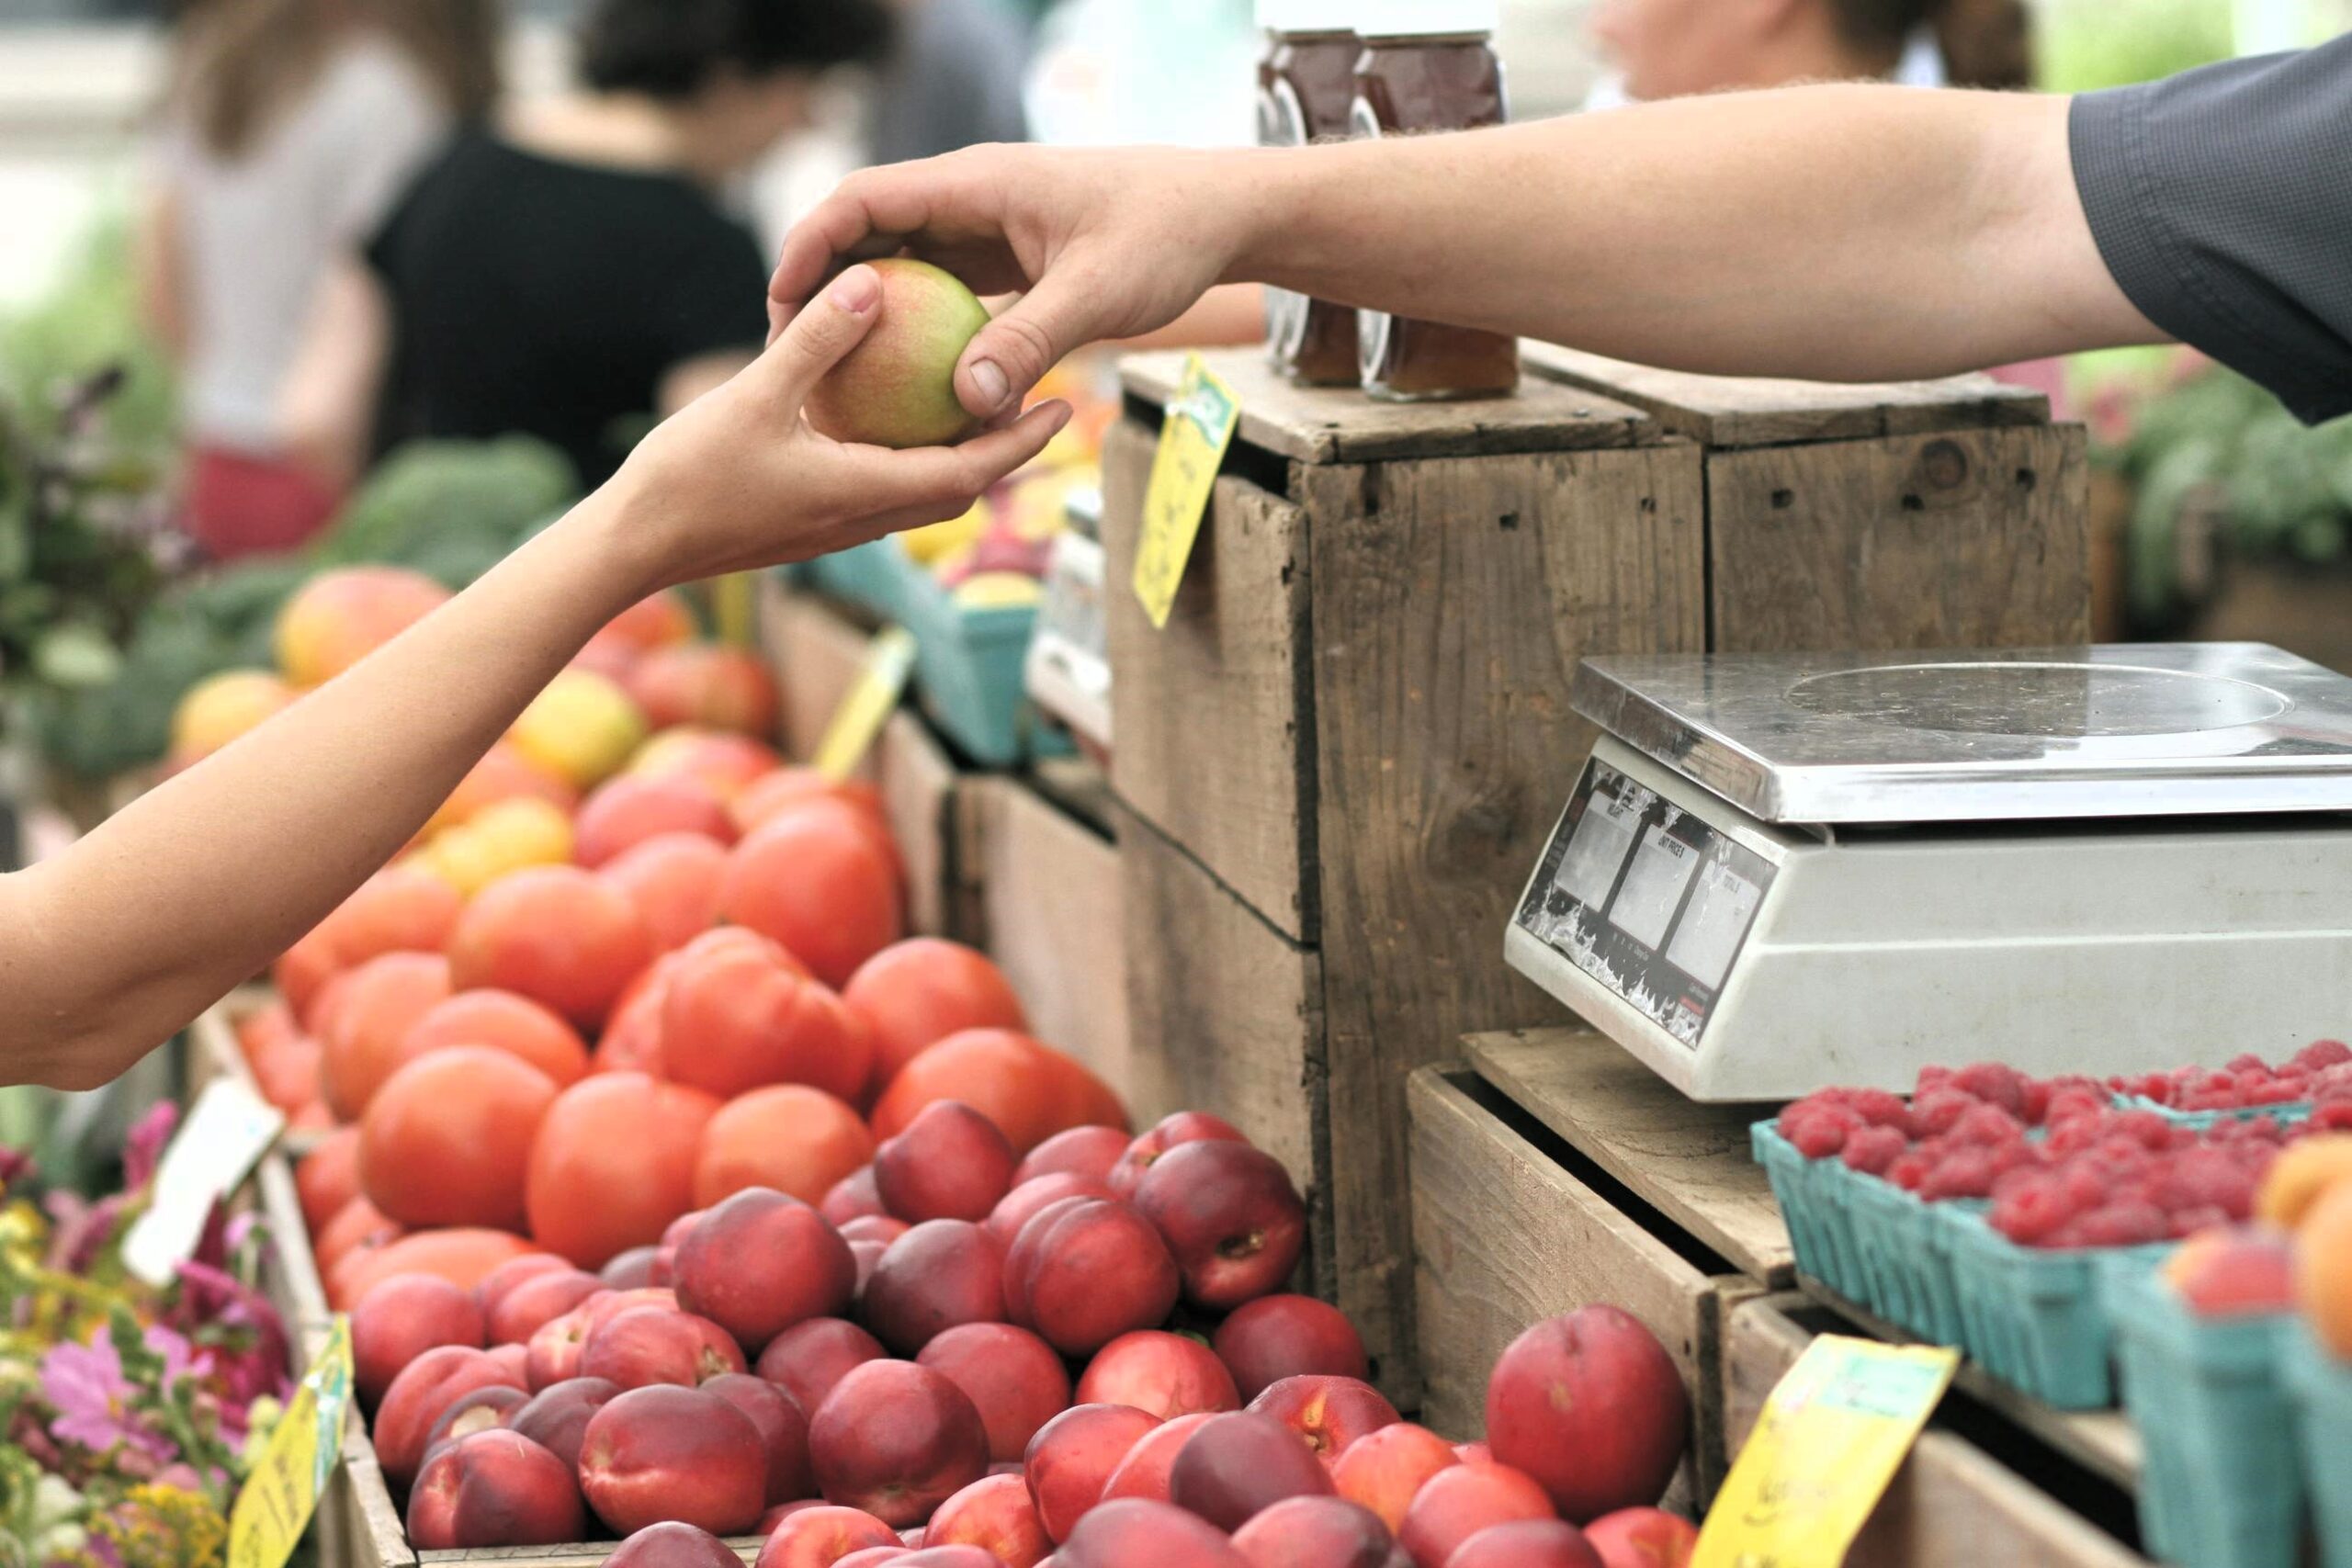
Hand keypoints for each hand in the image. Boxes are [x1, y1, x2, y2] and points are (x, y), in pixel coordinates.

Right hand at [611, 262, 1071, 590]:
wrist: (633, 547)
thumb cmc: (688, 477)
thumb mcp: (755, 395)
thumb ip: (817, 341)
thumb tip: (871, 282)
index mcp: (865, 494)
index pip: (970, 473)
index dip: (1021, 441)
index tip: (1063, 407)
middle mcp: (862, 519)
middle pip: (959, 487)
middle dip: (1007, 450)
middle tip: (1043, 402)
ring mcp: (836, 526)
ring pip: (920, 493)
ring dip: (960, 457)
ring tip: (983, 407)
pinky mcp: (809, 523)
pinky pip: (880, 489)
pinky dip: (908, 458)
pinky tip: (894, 419)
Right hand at [769, 145, 1253, 421]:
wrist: (1220, 214)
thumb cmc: (1166, 236)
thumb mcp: (1099, 294)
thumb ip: (1030, 342)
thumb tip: (966, 403)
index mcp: (976, 183)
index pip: (863, 200)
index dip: (810, 246)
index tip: (781, 305)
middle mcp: (970, 199)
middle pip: (868, 231)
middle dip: (822, 285)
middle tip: (789, 353)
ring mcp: (986, 228)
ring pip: (902, 263)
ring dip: (865, 311)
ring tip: (831, 375)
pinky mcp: (1006, 259)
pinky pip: (941, 291)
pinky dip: (915, 329)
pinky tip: (903, 386)